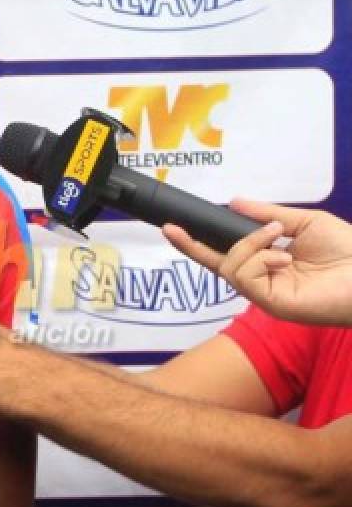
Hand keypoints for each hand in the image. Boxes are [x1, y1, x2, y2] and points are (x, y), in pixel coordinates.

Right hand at [164, 198, 351, 326]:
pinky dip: (260, 258)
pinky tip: (284, 255)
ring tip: (279, 239)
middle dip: (196, 246)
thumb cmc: (348, 249)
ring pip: (230, 268)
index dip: (198, 243)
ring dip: (249, 245)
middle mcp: (265, 281)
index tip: (172, 228)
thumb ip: (266, 214)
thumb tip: (235, 202)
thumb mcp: (302, 221)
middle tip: (174, 229)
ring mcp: (268, 295)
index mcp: (271, 264)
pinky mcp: (273, 304)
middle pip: (217, 264)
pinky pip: (245, 277)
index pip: (227, 255)